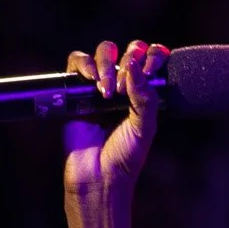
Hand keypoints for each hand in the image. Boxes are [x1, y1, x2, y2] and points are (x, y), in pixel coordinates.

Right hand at [61, 38, 167, 204]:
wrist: (99, 177)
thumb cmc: (125, 156)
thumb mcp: (145, 127)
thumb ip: (144, 96)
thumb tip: (132, 64)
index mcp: (144, 91)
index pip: (151, 58)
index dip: (153, 56)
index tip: (151, 71)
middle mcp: (122, 85)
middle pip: (127, 50)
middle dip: (128, 58)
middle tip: (124, 88)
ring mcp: (98, 86)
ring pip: (103, 52)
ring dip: (106, 64)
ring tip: (106, 90)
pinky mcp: (74, 91)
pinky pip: (76, 63)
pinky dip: (83, 64)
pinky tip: (90, 80)